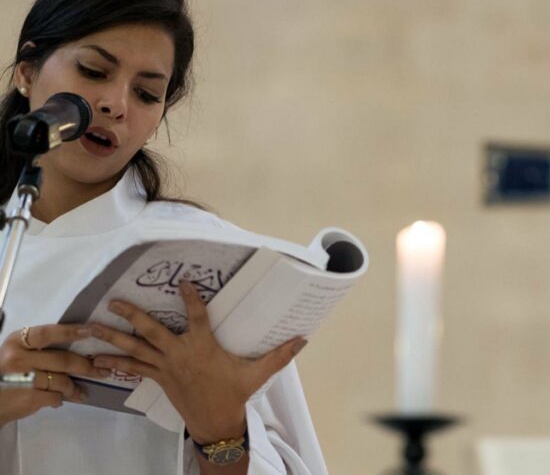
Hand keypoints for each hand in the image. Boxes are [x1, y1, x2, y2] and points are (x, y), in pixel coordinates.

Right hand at [0, 324, 111, 426]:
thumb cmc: (6, 374)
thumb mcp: (16, 354)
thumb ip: (39, 348)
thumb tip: (78, 343)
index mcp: (17, 342)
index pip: (48, 333)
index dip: (71, 331)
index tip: (91, 330)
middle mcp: (18, 358)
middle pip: (62, 359)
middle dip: (86, 366)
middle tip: (103, 370)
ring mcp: (22, 379)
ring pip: (62, 381)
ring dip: (74, 388)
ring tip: (81, 392)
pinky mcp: (27, 397)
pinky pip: (55, 397)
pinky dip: (61, 399)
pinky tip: (62, 400)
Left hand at [89, 280, 307, 443]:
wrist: (216, 423)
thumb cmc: (234, 394)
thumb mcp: (257, 373)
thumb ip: (280, 355)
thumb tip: (303, 339)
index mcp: (203, 348)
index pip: (196, 317)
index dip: (191, 298)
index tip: (184, 281)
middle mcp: (180, 354)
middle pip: (151, 330)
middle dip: (131, 314)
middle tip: (114, 300)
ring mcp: (165, 367)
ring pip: (134, 348)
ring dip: (112, 337)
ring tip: (92, 325)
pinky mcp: (158, 378)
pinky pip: (133, 368)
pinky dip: (115, 362)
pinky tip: (98, 358)